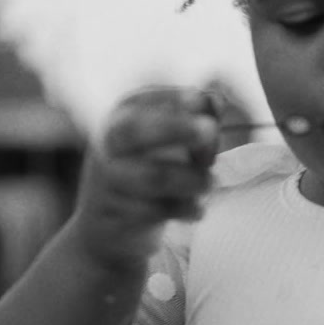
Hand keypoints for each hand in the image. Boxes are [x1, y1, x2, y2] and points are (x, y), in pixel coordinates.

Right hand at [68, 86, 218, 269]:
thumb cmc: (149, 173)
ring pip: (150, 176)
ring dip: (190, 179)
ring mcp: (107, 180)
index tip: (202, 98)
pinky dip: (183, 209)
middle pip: (134, 130)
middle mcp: (108, 145)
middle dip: (175, 127)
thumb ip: (195, 123)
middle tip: (211, 129)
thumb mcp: (169, 145)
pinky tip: (198, 210)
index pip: (141, 101)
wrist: (106, 226)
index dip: (172, 98)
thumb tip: (217, 100)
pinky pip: (153, 210)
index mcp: (121, 120)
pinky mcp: (113, 214)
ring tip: (211, 182)